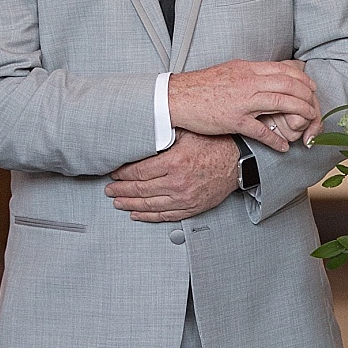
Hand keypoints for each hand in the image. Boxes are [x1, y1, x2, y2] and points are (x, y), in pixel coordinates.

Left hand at [104, 131, 239, 221]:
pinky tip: (137, 214)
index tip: (114, 173)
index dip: (123, 174)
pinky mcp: (192, 207)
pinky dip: (148, 216)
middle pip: (140, 190)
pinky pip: (166, 215)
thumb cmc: (215, 144)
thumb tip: (141, 132)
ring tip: (118, 202)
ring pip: (150, 205)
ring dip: (130, 205)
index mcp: (174, 163)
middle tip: (110, 190)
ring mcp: (185, 198)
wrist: (238, 161)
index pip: (139, 172)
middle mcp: (178, 183)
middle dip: (121, 190)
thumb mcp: (187, 132)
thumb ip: (164, 134)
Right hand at [167, 60, 320, 150]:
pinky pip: (262, 131)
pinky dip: (275, 140)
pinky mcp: (235, 120)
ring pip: (282, 104)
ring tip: (307, 124)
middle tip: (314, 107)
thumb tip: (266, 74)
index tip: (311, 87)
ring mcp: (243, 101)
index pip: (285, 70)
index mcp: (249, 69)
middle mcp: (249, 82)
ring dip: (300, 114)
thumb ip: (250, 73)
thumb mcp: (230, 71)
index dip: (303, 79)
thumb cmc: (203, 85)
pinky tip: (283, 147)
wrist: (178, 96)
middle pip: (289, 86)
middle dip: (307, 97)